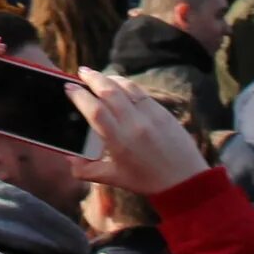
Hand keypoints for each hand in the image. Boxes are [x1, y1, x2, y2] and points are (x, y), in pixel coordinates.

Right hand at [59, 67, 209, 194]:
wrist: (185, 180)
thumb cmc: (147, 181)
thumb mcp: (114, 179)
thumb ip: (87, 170)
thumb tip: (68, 158)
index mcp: (119, 142)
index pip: (95, 111)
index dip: (79, 96)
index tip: (69, 88)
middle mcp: (134, 125)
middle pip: (109, 91)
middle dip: (92, 78)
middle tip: (81, 72)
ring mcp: (150, 116)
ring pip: (126, 87)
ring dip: (109, 77)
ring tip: (98, 75)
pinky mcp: (163, 112)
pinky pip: (141, 91)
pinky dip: (126, 84)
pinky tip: (119, 83)